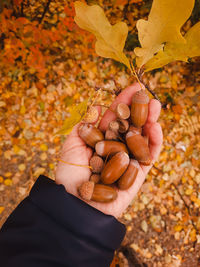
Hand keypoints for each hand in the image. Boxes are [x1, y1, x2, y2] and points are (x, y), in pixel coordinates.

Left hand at [55, 83, 162, 217]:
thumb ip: (85, 126)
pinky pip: (149, 155)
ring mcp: (128, 159)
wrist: (74, 204)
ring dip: (150, 121)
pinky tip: (155, 127)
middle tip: (147, 95)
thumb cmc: (69, 174)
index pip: (115, 117)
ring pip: (142, 137)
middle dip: (140, 109)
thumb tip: (96, 107)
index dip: (124, 102)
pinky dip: (154, 141)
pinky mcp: (138, 173)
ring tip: (155, 106)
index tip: (134, 87)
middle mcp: (116, 147)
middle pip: (131, 125)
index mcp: (101, 139)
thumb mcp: (71, 144)